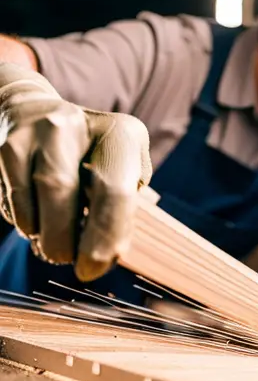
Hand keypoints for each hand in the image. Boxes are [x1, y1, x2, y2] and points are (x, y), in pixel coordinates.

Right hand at [0, 62, 151, 280]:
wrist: (37, 112)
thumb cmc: (93, 152)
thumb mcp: (122, 163)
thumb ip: (123, 199)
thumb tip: (109, 249)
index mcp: (119, 132)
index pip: (114, 188)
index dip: (106, 232)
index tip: (99, 265)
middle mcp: (76, 125)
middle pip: (65, 192)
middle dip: (69, 240)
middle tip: (78, 267)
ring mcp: (37, 133)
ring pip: (34, 198)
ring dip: (48, 236)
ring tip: (59, 249)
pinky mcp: (8, 147)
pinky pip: (14, 199)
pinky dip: (27, 222)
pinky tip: (39, 226)